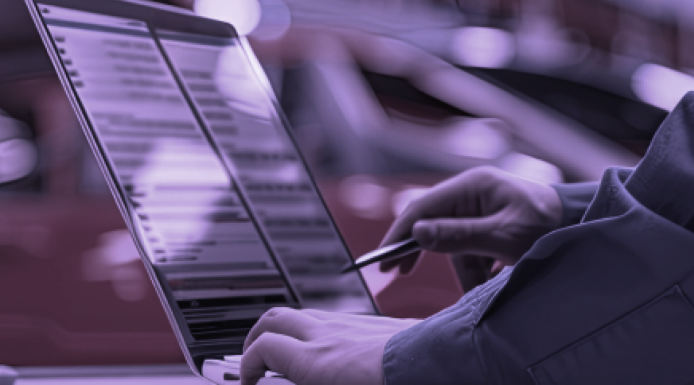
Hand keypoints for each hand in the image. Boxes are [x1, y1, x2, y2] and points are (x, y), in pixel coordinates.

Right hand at [241, 308, 418, 384]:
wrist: (446, 368)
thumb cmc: (401, 384)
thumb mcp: (336, 384)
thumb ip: (313, 378)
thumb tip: (301, 375)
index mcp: (317, 360)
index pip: (262, 349)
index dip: (246, 365)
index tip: (249, 381)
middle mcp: (329, 335)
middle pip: (274, 319)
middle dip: (256, 337)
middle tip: (255, 360)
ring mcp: (352, 324)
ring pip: (303, 315)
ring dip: (286, 331)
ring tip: (287, 354)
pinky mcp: (375, 322)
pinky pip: (333, 318)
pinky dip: (317, 330)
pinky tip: (329, 349)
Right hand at [379, 166, 562, 274]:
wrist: (584, 227)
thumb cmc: (548, 226)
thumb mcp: (503, 236)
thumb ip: (459, 235)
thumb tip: (418, 233)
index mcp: (472, 186)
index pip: (423, 207)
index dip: (400, 232)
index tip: (384, 258)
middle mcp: (472, 193)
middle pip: (433, 223)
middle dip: (421, 250)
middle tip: (397, 273)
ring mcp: (481, 208)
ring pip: (453, 242)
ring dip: (463, 269)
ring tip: (479, 285)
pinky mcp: (490, 224)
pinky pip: (471, 248)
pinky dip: (476, 268)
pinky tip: (488, 279)